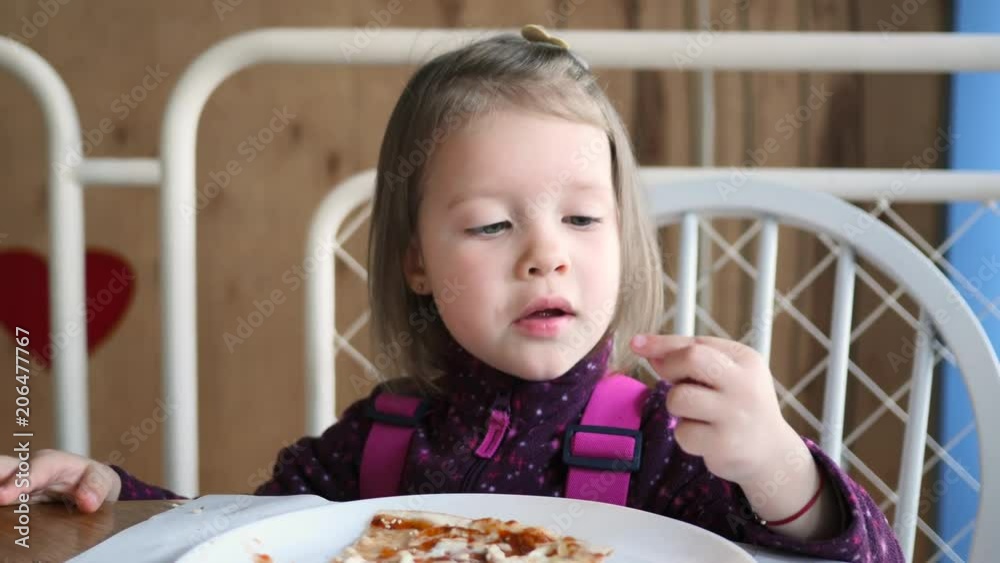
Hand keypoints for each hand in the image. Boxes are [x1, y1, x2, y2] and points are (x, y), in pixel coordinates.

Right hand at [0, 449, 120, 512]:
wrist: (89, 484)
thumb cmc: (93, 478)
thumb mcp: (102, 480)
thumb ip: (97, 488)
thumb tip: (88, 502)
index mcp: (50, 462)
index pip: (32, 470)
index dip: (18, 483)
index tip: (3, 496)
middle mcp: (28, 470)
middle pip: (4, 469)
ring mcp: (17, 484)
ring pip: (1, 482)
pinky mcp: (14, 498)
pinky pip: (4, 499)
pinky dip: (3, 502)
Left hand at [629, 334, 803, 485]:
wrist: (771, 453)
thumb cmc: (738, 405)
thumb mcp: (725, 373)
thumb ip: (689, 358)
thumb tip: (645, 348)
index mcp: (746, 360)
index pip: (696, 343)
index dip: (662, 343)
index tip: (636, 343)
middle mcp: (745, 385)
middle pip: (691, 359)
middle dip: (670, 367)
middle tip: (671, 380)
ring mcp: (735, 416)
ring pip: (678, 398)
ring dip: (676, 406)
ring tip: (696, 413)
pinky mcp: (724, 445)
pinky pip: (682, 432)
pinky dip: (686, 435)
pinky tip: (706, 437)